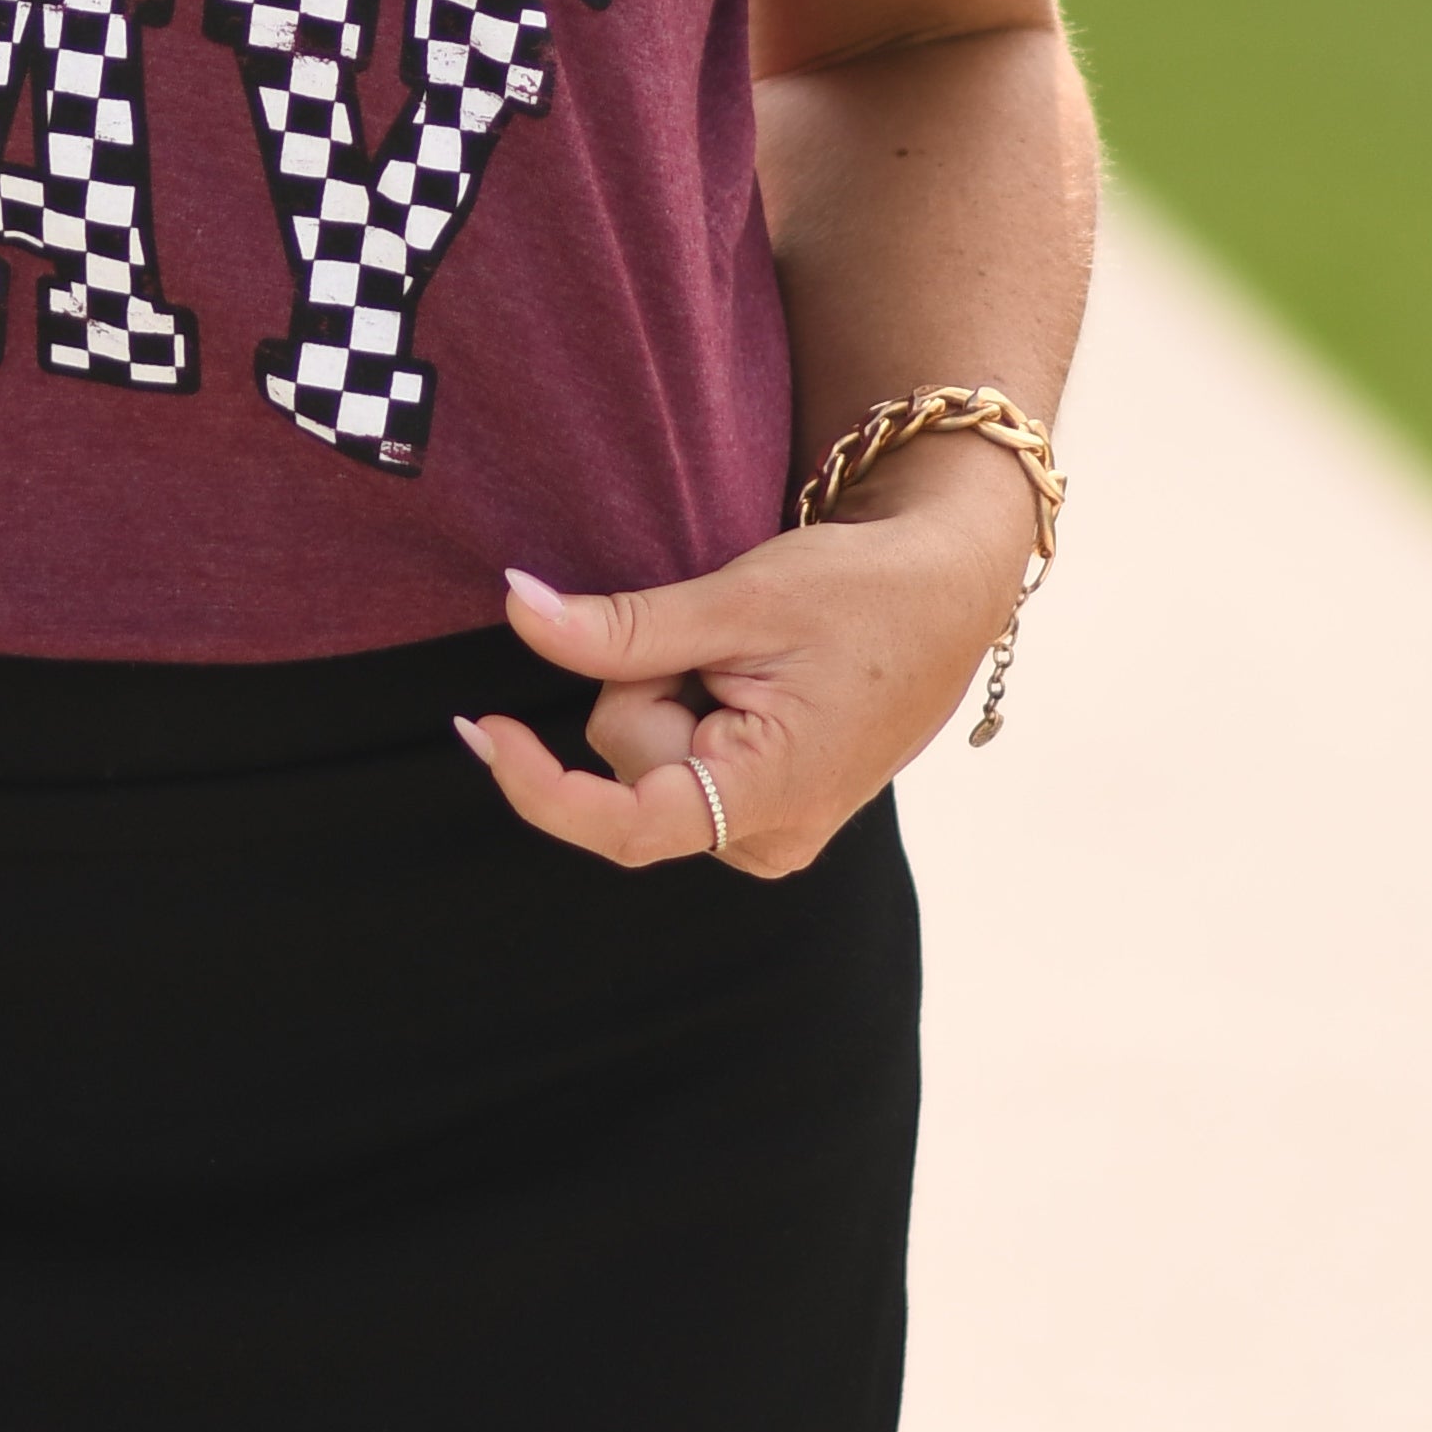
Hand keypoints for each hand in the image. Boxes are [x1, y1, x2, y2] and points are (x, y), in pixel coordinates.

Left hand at [455, 455, 1030, 877]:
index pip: (627, 826)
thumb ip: (624, 627)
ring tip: (754, 659)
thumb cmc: (863, 591)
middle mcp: (769, 839)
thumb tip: (517, 610)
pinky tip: (744, 683)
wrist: (948, 592)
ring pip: (647, 762)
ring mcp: (768, 832)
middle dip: (646, 683)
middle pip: (629, 764)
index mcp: (773, 798)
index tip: (484, 730)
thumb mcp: (738, 599)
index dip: (542, 785)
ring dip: (673, 693)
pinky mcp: (763, 811)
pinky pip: (675, 764)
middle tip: (724, 638)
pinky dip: (687, 710)